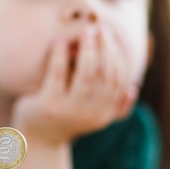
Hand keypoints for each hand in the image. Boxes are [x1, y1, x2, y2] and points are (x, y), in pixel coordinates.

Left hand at [12, 28, 136, 144]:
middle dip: (104, 48)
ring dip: (88, 49)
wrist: (36, 138)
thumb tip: (133, 88)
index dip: (116, 55)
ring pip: (87, 74)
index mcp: (104, 114)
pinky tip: (59, 41)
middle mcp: (91, 115)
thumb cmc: (65, 119)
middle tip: (98, 29)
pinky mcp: (50, 106)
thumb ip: (114, 106)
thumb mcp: (92, 116)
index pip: (119, 80)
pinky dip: (60, 55)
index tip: (108, 37)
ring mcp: (70, 111)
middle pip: (105, 74)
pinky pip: (58, 75)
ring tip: (85, 32)